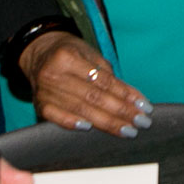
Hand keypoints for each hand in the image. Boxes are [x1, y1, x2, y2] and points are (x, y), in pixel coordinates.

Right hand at [19, 32, 152, 136]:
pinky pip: (57, 118)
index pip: (103, 80)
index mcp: (68, 57)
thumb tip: (132, 100)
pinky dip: (73, 124)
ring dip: (106, 123)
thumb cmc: (71, 54)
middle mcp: (54, 75)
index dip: (125, 95)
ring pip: (80, 110)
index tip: (144, 107)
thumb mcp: (90, 54)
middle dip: (120, 112)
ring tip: (127, 130)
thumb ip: (108, 76)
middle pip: (93, 97)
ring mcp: (45, 92)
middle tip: (141, 123)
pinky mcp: (39, 106)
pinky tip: (89, 129)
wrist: (39, 53)